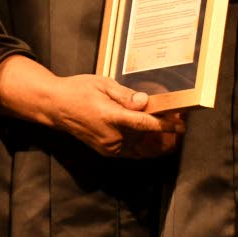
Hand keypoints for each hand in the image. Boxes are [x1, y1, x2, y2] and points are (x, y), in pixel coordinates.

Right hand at [50, 75, 184, 158]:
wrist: (56, 107)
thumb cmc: (79, 90)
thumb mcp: (103, 84)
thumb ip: (125, 95)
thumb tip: (144, 102)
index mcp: (110, 118)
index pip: (144, 124)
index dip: (165, 125)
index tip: (181, 125)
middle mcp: (111, 137)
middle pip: (146, 138)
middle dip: (166, 132)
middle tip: (179, 121)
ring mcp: (109, 148)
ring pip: (141, 149)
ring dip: (158, 142)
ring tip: (172, 131)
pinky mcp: (107, 152)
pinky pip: (132, 152)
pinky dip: (145, 147)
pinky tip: (154, 137)